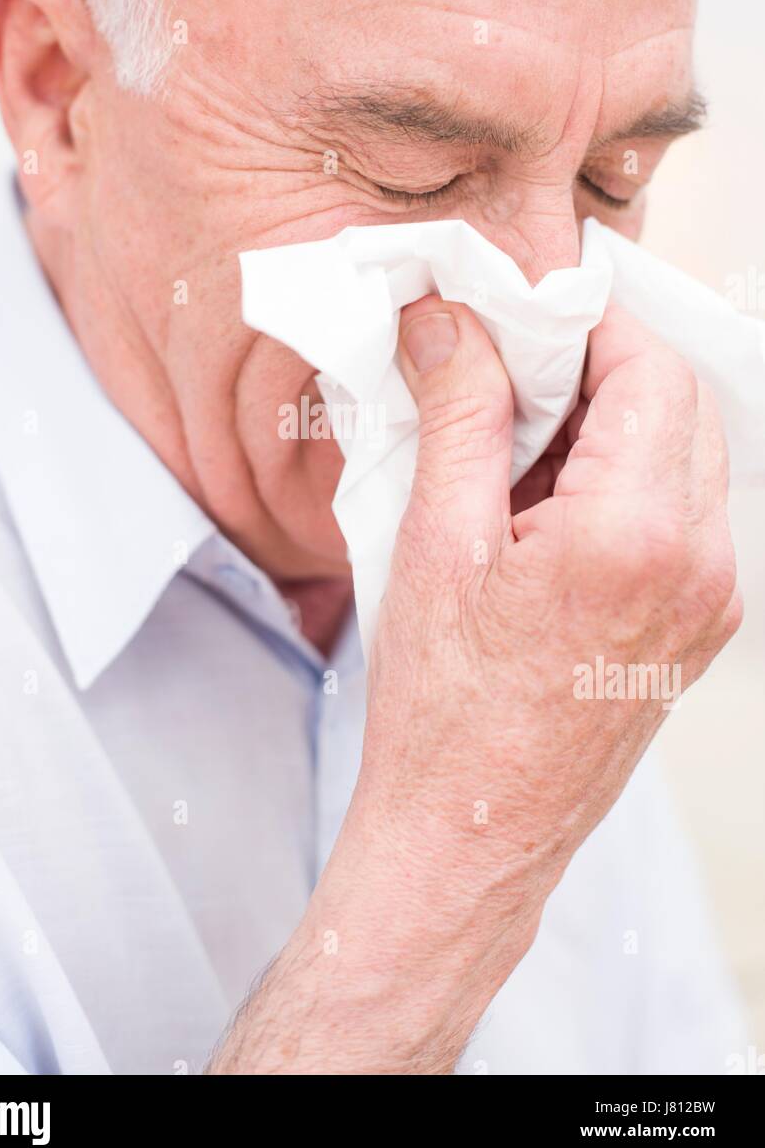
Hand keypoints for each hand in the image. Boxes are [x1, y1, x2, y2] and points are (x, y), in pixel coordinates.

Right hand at [208, 298, 740, 1073]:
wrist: (472, 832)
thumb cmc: (445, 710)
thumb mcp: (437, 543)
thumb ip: (459, 414)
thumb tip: (451, 321)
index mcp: (636, 533)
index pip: (650, 369)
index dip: (588, 323)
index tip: (525, 315)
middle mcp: (699, 563)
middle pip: (680, 405)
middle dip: (601, 370)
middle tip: (512, 376)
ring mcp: (710, 600)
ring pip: (687, 455)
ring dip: (613, 425)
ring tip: (519, 449)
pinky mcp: (699, 626)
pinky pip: (682, 513)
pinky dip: (625, 481)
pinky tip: (545, 509)